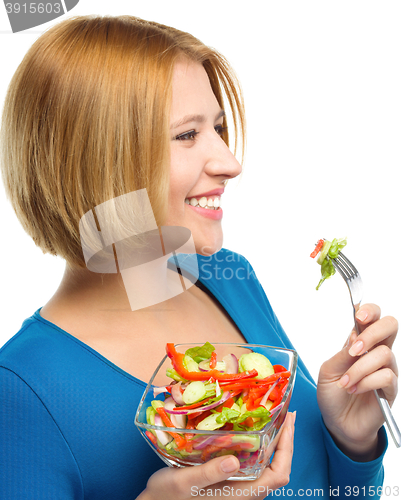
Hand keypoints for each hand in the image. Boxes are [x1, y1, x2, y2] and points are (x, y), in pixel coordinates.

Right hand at [137, 412, 295, 499]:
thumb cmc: (167, 496)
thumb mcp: (185, 483)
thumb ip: (210, 473)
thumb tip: (234, 459)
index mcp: (240, 494)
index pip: (277, 474)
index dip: (287, 449)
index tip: (287, 423)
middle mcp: (244, 491)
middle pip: (277, 467)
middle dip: (285, 440)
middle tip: (286, 413)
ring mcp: (238, 487)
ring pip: (267, 465)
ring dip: (275, 442)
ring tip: (276, 418)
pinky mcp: (230, 481)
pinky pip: (254, 462)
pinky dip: (260, 444)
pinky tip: (253, 430)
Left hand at [317, 304, 397, 459]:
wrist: (337, 422)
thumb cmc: (332, 393)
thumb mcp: (328, 370)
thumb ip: (342, 353)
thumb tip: (356, 337)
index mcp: (359, 342)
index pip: (373, 317)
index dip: (369, 311)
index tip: (358, 317)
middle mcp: (376, 352)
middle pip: (390, 325)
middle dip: (372, 332)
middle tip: (354, 349)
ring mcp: (386, 369)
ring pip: (385, 354)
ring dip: (359, 368)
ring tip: (346, 382)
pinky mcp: (391, 388)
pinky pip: (386, 376)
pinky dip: (366, 382)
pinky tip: (355, 389)